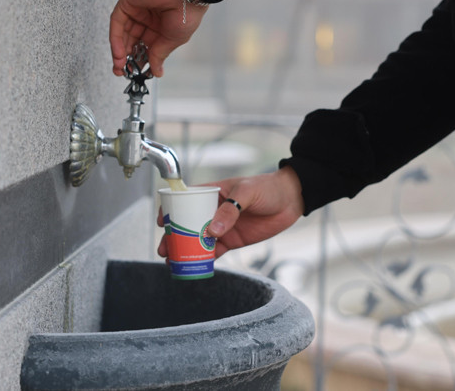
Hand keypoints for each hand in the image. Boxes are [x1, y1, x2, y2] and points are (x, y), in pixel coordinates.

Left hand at [109, 0, 208, 77]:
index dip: (138, 60)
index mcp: (160, 27)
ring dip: (119, 50)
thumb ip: (159, 55)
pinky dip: (116, 38)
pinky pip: (117, 22)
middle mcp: (147, 17)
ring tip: (119, 65)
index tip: (134, 74)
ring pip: (122, 32)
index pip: (144, 46)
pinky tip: (119, 53)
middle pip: (130, 40)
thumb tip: (156, 72)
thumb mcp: (172, 40)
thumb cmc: (188, 13)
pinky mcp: (127, 0)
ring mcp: (136, 8)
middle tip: (122, 72)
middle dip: (125, 57)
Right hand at [157, 167, 304, 257]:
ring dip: (185, 251)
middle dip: (174, 237)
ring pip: (197, 240)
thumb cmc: (267, 187)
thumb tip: (212, 231)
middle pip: (187, 224)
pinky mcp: (232, 240)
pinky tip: (194, 267)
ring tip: (173, 262)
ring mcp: (222, 227)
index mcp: (212, 193)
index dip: (171, 210)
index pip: (185, 200)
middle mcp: (213, 210)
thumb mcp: (247, 192)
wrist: (291, 200)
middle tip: (164, 250)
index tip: (163, 222)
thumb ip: (230, 210)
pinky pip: (214, 251)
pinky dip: (204, 259)